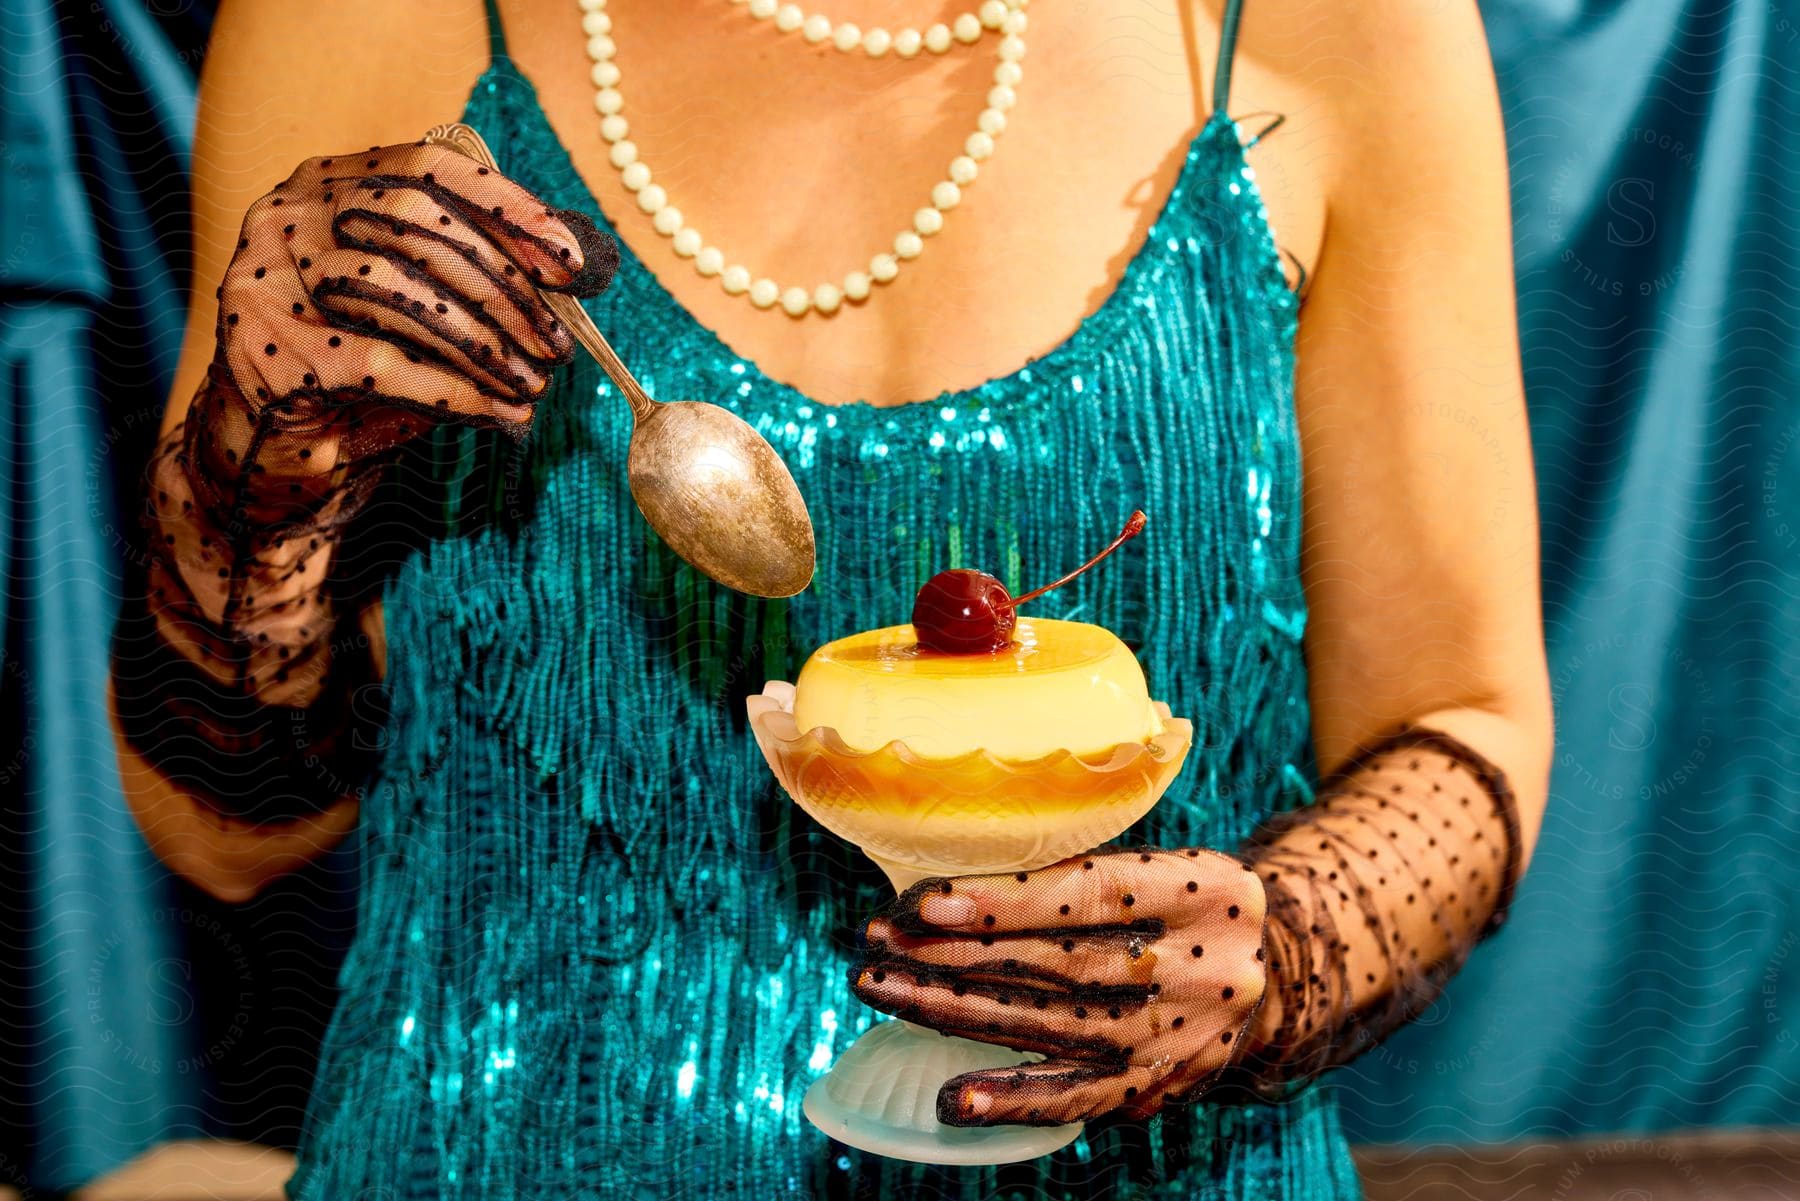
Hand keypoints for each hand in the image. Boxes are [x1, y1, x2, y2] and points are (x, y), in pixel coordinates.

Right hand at [194, 139, 616, 519]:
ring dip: (484, 344)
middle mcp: (289, 216)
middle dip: (503, 287)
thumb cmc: (355, 369)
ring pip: (399, 291)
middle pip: (415, 223)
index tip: (570, 263)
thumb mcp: (416, 310)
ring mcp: (268, 278)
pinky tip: (499, 412)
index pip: (427, 168)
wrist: (266, 452)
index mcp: (328, 184)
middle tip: (557, 344)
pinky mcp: (270, 350)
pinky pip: (384, 362)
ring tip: (533, 383)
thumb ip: (471, 277)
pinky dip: (455, 389)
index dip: (506, 210)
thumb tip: (569, 274)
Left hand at [851, 846, 1267, 1126]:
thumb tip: (950, 890)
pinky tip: (952, 1097)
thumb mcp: (1163, 861)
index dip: (1000, 900)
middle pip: (1055, 963)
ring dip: (951, 1011)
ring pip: (1048, 1025)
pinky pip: (1075, 1099)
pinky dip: (1009, 1098)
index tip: (923, 903)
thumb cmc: (1183, 901)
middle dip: (952, 954)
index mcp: (1200, 888)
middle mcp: (1197, 966)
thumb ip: (1082, 871)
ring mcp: (1177, 1036)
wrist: (1272, 971)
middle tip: (876, 942)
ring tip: (880, 989)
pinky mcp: (1157, 1087)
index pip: (1085, 895)